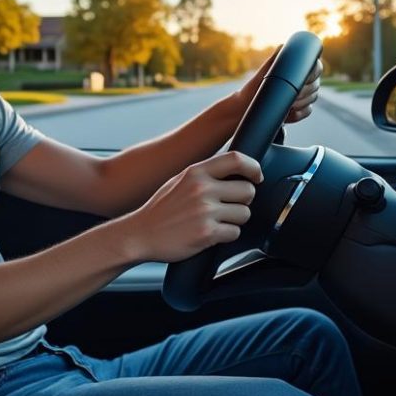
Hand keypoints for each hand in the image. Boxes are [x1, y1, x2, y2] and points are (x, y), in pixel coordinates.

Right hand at [118, 151, 263, 262]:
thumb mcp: (179, 180)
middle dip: (243, 201)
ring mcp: (205, 212)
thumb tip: (234, 170)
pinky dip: (227, 236)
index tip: (256, 176)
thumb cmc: (160, 210)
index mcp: (196, 172)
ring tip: (216, 222)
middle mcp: (202, 189)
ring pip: (244, 214)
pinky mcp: (207, 233)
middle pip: (247, 190)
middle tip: (230, 207)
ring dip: (235, 220)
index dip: (253, 167)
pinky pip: (235, 233)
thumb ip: (204, 174)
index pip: (236, 159)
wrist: (139, 234)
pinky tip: (211, 234)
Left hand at [248, 47, 321, 124]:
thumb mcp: (266, 69)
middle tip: (291, 93)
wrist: (248, 105)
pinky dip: (298, 113)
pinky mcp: (301, 110)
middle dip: (303, 90)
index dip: (312, 74)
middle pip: (316, 84)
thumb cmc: (256, 85)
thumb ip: (277, 57)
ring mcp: (304, 96)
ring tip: (286, 102)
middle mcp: (304, 81)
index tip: (302, 79)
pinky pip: (307, 111)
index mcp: (299, 68)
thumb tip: (284, 46)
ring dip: (300, 102)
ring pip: (313, 98)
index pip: (316, 68)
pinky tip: (287, 112)